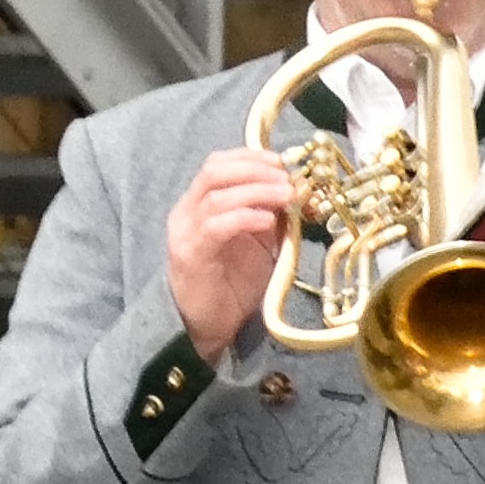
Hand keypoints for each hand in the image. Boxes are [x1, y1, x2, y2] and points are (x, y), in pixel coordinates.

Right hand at [166, 144, 298, 356]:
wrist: (207, 325)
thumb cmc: (233, 285)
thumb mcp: (259, 244)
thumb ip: (271, 217)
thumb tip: (298, 193)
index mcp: (200, 204)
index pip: (218, 164)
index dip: (250, 158)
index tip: (281, 162)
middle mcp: (187, 212)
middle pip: (214, 171)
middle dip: (254, 169)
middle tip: (286, 178)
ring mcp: (186, 232)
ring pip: (216, 195)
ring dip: (256, 190)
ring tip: (285, 195)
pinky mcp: (191, 254)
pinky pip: (216, 225)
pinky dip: (245, 217)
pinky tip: (267, 221)